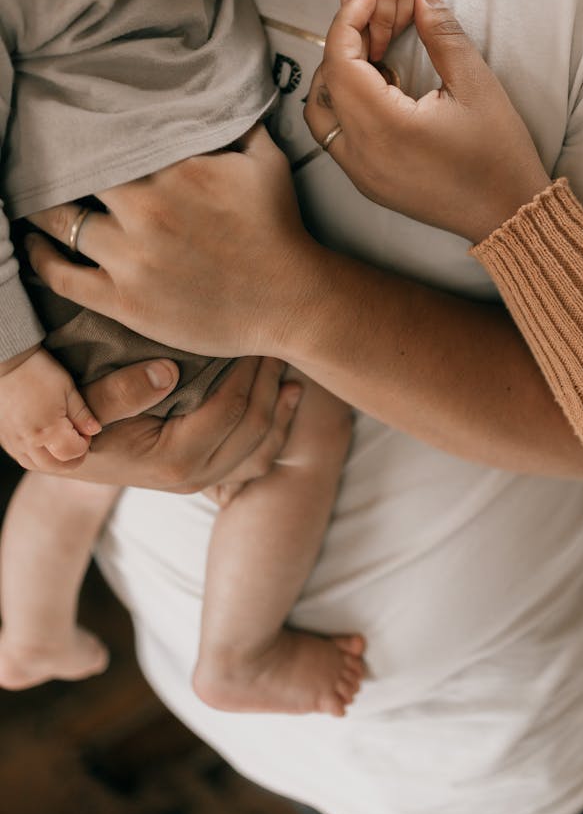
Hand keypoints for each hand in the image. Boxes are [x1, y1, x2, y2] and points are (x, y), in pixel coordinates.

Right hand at [0, 346, 100, 469]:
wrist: (6, 362)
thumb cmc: (38, 372)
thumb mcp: (68, 389)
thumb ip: (82, 414)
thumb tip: (95, 430)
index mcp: (47, 429)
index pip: (73, 453)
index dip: (84, 445)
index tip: (86, 431)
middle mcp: (28, 441)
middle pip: (56, 467)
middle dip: (73, 459)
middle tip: (79, 442)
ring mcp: (13, 441)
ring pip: (37, 466)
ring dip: (55, 461)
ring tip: (63, 444)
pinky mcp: (4, 438)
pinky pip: (22, 458)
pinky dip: (37, 457)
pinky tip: (45, 444)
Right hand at [21, 356, 301, 491]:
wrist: (61, 453)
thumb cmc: (71, 421)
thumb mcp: (84, 404)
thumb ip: (120, 392)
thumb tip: (168, 371)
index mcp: (172, 459)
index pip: (230, 409)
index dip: (248, 370)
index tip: (254, 333)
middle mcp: (194, 476)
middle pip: (255, 427)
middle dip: (269, 381)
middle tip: (276, 340)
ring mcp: (202, 480)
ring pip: (263, 447)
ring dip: (281, 407)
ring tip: (290, 371)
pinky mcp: (205, 475)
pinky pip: (255, 459)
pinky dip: (276, 428)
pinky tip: (286, 398)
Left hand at [24, 128, 320, 359]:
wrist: (290, 300)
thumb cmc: (279, 230)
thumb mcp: (267, 162)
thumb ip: (237, 123)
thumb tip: (219, 92)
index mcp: (175, 170)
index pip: (108, 140)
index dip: (85, 133)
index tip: (72, 129)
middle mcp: (146, 209)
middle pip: (74, 176)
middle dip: (57, 168)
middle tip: (42, 163)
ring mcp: (131, 258)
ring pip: (60, 223)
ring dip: (42, 212)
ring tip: (32, 203)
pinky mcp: (124, 301)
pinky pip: (61, 276)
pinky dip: (40, 260)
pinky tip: (35, 247)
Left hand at [304, 0, 551, 243]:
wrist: (506, 212)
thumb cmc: (498, 153)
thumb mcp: (476, 84)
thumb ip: (442, 33)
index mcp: (386, 126)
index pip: (340, 61)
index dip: (349, 19)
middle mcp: (362, 154)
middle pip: (325, 84)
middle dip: (343, 45)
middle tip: (376, 23)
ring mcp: (360, 173)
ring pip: (319, 114)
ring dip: (336, 79)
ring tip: (376, 62)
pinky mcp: (367, 183)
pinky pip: (335, 138)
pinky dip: (344, 108)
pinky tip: (381, 96)